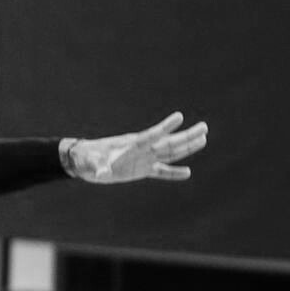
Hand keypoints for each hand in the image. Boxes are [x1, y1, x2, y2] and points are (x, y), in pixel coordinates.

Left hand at [69, 112, 207, 183]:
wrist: (85, 162)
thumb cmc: (88, 159)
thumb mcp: (93, 164)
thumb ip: (99, 167)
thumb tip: (100, 174)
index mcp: (132, 145)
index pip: (152, 135)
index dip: (165, 126)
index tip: (179, 116)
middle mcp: (142, 151)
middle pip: (168, 142)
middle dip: (186, 136)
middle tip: (204, 127)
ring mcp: (144, 160)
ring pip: (169, 153)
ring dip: (186, 147)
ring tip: (203, 139)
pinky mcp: (141, 170)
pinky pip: (161, 171)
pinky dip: (173, 173)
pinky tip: (187, 173)